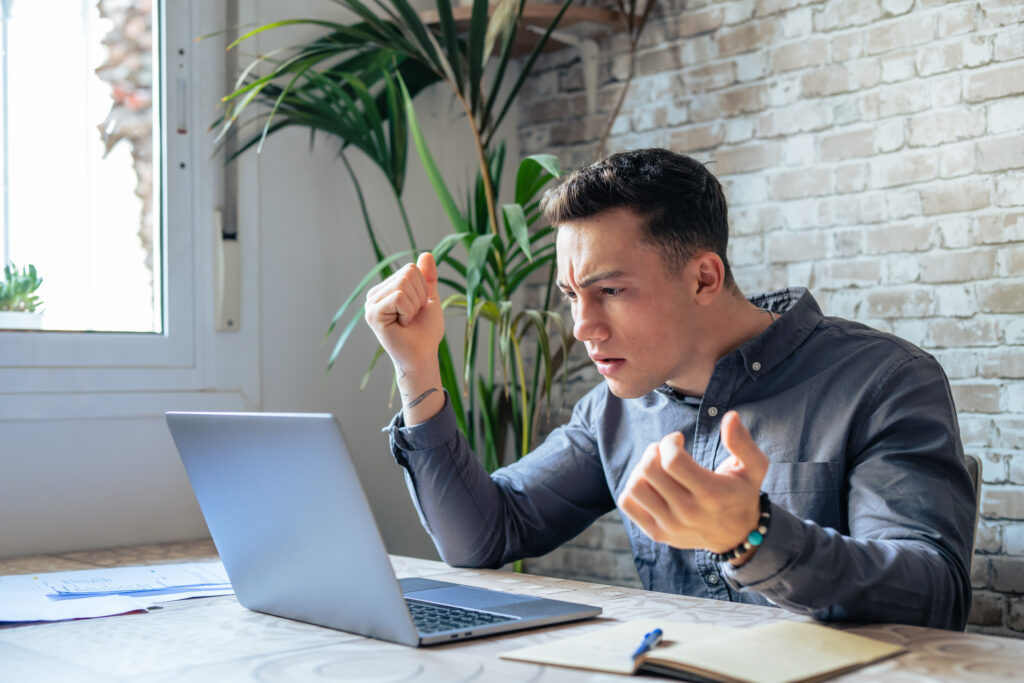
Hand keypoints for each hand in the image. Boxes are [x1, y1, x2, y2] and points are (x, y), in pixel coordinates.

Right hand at [364, 252, 444, 373]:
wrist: (423, 354)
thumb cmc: (425, 331)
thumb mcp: (429, 299)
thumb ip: (427, 277)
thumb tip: (426, 253)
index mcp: (386, 288)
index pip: (411, 268)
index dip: (422, 289)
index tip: (417, 309)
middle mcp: (375, 294)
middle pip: (407, 274)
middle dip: (419, 297)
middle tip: (412, 317)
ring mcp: (371, 304)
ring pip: (403, 284)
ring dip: (414, 306)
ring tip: (407, 321)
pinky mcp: (372, 314)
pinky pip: (399, 297)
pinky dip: (408, 311)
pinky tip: (402, 325)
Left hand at [617, 411, 768, 558]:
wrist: (737, 534)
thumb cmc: (741, 492)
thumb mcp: (753, 467)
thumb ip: (742, 442)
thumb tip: (730, 416)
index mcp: (711, 494)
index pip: (673, 460)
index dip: (670, 441)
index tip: (678, 439)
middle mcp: (688, 512)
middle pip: (650, 470)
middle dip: (654, 450)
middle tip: (665, 451)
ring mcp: (670, 525)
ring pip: (635, 487)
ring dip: (641, 469)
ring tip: (656, 467)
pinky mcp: (656, 533)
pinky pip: (627, 503)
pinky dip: (632, 488)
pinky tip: (650, 484)